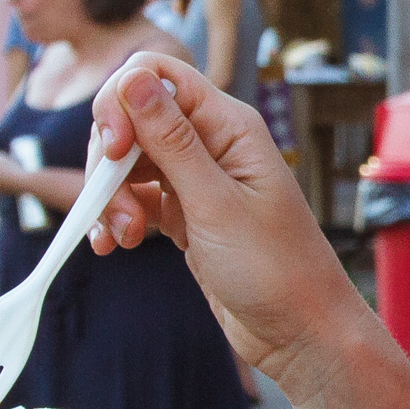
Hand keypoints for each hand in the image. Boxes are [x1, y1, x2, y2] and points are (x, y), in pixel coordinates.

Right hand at [89, 54, 362, 399]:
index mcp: (230, 126)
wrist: (299, 333)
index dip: (121, 102)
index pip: (156, 75)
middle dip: (110, 161)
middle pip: (133, 118)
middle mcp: (213, 143)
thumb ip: (171, 141)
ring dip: (111, 197)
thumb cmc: (274, 270)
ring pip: (129, 162)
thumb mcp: (215, 203)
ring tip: (123, 239)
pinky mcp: (185, 213)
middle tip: (118, 210)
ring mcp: (197, 178)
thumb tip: (133, 79)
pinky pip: (135, 197)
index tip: (113, 151)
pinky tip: (112, 245)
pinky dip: (117, 216)